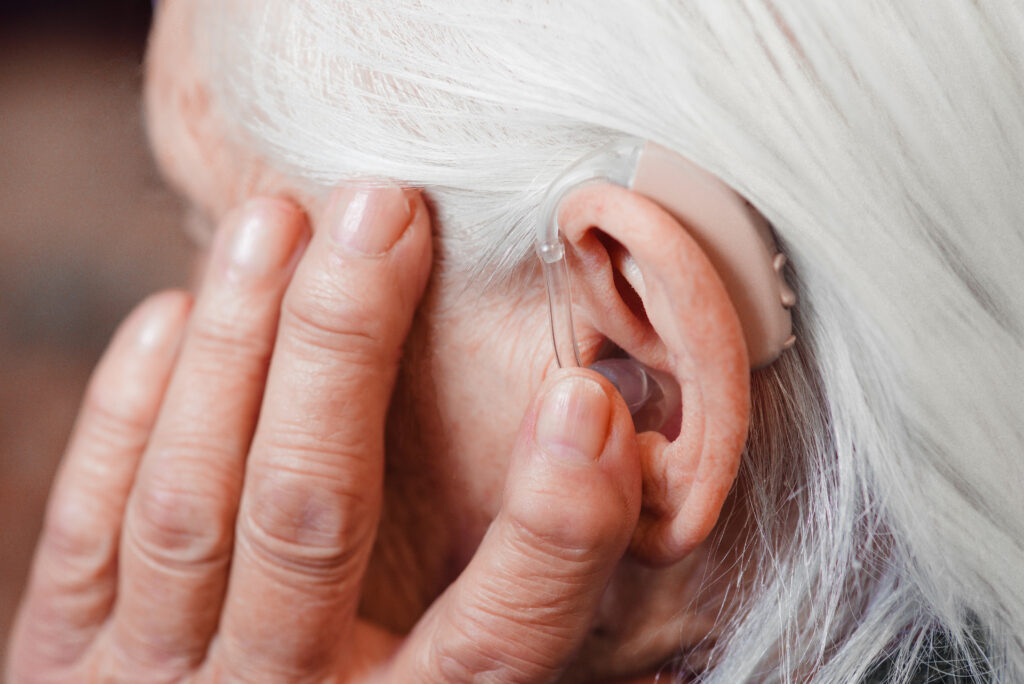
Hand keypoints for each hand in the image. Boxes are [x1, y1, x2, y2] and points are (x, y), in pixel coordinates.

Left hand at [6, 187, 642, 682]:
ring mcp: (155, 683)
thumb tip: (632, 476)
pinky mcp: (66, 657)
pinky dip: (129, 412)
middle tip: (385, 211)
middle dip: (345, 348)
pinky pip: (89, 529)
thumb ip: (517, 611)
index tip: (584, 400)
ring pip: (190, 502)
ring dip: (238, 345)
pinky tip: (174, 312)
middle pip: (310, 518)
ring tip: (279, 218)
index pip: (496, 639)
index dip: (551, 530)